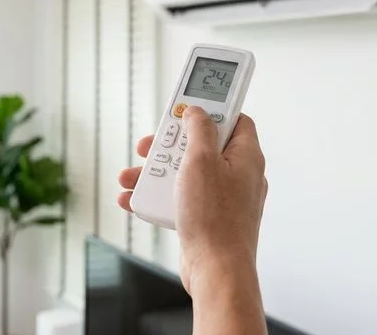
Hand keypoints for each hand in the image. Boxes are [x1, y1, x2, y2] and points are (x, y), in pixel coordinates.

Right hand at [118, 106, 267, 294]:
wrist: (215, 271)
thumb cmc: (214, 218)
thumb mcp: (201, 161)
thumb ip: (199, 129)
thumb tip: (196, 111)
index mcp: (246, 156)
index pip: (234, 119)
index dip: (210, 110)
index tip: (187, 106)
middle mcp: (238, 175)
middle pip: (201, 146)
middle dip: (169, 146)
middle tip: (149, 146)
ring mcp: (224, 198)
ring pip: (186, 173)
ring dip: (156, 173)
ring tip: (130, 177)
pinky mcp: (208, 218)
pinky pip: (182, 198)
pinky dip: (159, 196)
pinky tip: (134, 199)